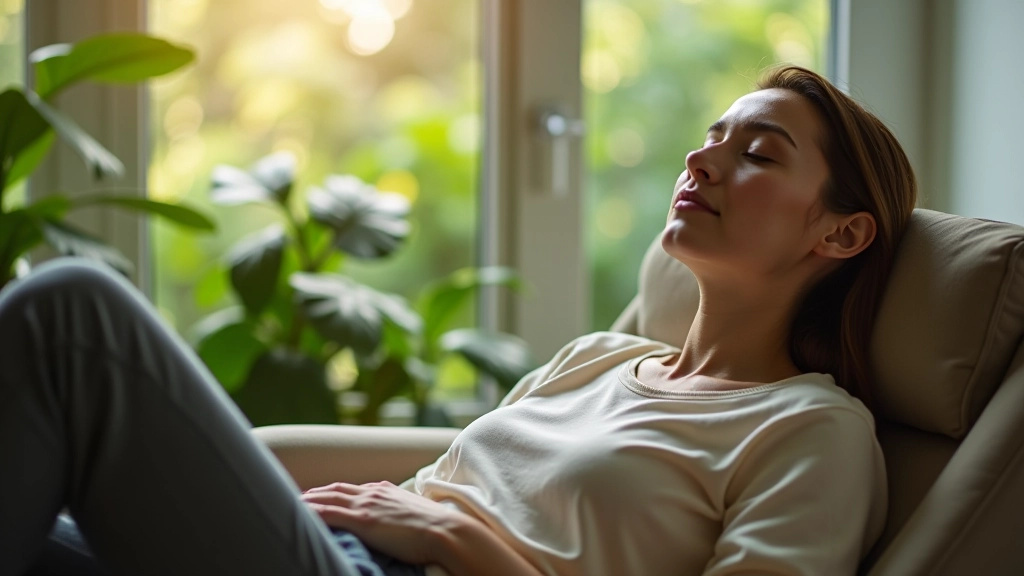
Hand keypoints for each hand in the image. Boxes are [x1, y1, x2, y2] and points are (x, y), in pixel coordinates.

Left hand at [300, 481, 465, 564]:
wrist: (447, 531)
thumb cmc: (436, 528)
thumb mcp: (414, 513)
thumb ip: (399, 513)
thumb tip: (396, 522)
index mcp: (385, 490)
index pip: (351, 488)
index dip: (332, 492)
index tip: (319, 496)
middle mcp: (373, 492)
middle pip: (334, 490)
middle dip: (314, 493)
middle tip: (295, 498)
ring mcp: (367, 505)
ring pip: (328, 499)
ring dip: (308, 501)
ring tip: (290, 506)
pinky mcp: (364, 521)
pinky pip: (329, 514)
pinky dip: (313, 513)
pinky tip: (300, 516)